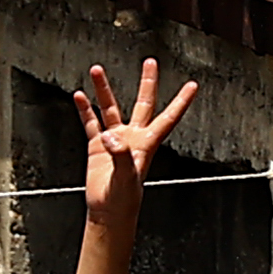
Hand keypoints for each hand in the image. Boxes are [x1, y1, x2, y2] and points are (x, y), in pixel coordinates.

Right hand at [75, 59, 198, 214]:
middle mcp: (133, 137)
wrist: (108, 211)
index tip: (192, 85)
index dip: (181, 101)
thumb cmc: (124, 198)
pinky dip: (85, 110)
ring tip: (97, 70)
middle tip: (150, 62)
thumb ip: (120, 154)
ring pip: (111, 108)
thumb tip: (110, 137)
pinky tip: (80, 97)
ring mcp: (115, 140)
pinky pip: (91, 123)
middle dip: (147, 82)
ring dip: (104, 90)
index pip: (169, 117)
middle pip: (143, 103)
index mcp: (148, 143)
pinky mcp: (98, 147)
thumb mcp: (127, 176)